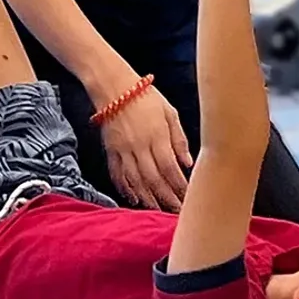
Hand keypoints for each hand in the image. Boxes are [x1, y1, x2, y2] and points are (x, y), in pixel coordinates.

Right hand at [101, 84, 192, 211]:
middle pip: (154, 179)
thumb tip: (187, 163)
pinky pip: (117, 175)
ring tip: (158, 210)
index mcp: (157, 135)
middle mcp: (139, 146)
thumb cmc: (145, 97)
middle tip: (176, 211)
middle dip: (166, 198)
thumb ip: (179, 138)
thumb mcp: (169, 112)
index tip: (188, 197)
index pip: (169, 168)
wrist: (113, 87)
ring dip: (148, 199)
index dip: (179, 186)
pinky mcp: (110, 151)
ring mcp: (123, 150)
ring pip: (136, 181)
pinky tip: (134, 199)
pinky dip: (125, 190)